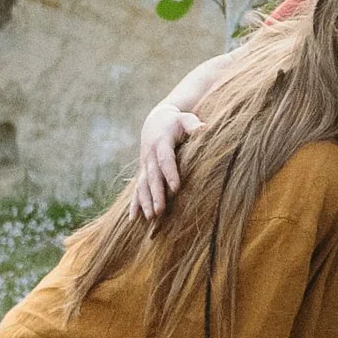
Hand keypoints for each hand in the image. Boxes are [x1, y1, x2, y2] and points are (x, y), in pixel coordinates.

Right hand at [132, 98, 194, 220]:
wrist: (155, 122)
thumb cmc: (176, 122)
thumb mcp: (185, 119)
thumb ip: (193, 124)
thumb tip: (204, 128)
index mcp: (161, 142)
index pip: (165, 159)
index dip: (170, 173)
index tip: (176, 188)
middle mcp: (150, 156)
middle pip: (153, 177)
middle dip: (156, 194)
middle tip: (160, 211)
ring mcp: (144, 165)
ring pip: (142, 185)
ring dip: (145, 202)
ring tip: (150, 218)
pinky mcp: (142, 173)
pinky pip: (136, 190)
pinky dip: (134, 204)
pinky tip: (133, 219)